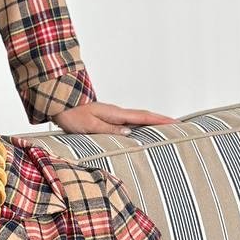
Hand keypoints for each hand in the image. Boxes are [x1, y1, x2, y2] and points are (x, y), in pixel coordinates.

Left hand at [54, 101, 174, 135]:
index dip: (161, 120)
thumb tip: (130, 134)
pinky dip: (139, 127)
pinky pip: (128, 123)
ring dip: (152, 124)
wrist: (59, 105)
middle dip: (162, 122)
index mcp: (115, 113)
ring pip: (137, 120)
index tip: (177, 123)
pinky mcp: (107, 119)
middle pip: (145, 117)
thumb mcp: (90, 125)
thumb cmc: (72, 115)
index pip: (143, 117)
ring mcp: (112, 115)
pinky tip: (140, 133)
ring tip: (166, 132)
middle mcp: (117, 113)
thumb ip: (109, 130)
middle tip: (179, 128)